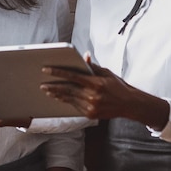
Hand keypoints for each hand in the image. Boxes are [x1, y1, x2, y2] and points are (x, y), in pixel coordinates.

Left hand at [41, 60, 169, 129]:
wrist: (128, 104)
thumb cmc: (117, 86)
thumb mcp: (106, 73)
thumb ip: (93, 66)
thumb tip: (84, 56)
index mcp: (96, 82)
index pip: (73, 76)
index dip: (58, 72)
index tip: (46, 70)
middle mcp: (92, 95)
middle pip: (68, 89)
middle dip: (53, 86)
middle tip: (42, 84)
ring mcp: (91, 106)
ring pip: (69, 99)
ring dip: (57, 95)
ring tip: (47, 91)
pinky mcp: (90, 114)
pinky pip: (75, 106)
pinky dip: (66, 101)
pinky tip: (59, 97)